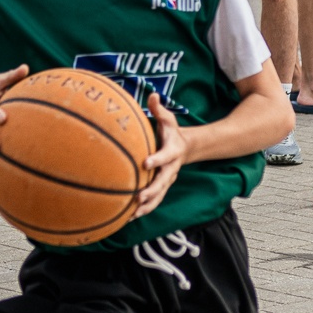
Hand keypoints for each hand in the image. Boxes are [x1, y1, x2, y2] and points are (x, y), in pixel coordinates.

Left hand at [134, 93, 186, 216]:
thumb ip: (159, 109)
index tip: (145, 163)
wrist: (185, 148)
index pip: (165, 156)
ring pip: (159, 196)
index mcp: (172, 152)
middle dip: (152, 191)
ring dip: (146, 206)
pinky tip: (128, 218)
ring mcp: (167, 180)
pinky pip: (154, 201)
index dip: (157, 159)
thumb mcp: (168, 119)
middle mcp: (171, 169)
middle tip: (139, 197)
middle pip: (163, 182)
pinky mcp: (162, 188)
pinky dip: (143, 210)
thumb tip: (152, 94)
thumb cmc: (171, 132)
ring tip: (132, 215)